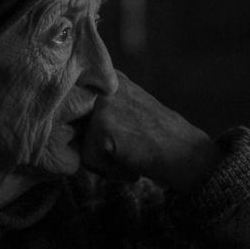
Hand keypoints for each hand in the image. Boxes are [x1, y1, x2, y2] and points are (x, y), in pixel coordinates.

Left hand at [79, 71, 220, 191]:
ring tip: (130, 152)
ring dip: (101, 158)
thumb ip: (98, 109)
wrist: (187, 154)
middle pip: (74, 127)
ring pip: (79, 145)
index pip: (75, 110)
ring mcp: (101, 104)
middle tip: (128, 145)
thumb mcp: (127, 110)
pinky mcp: (101, 127)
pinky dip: (109, 170)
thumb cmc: (157, 139)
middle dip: (94, 145)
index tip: (123, 135)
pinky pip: (88, 161)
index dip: (93, 131)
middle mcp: (102, 85)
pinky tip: (132, 161)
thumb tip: (62, 123)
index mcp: (108, 79)